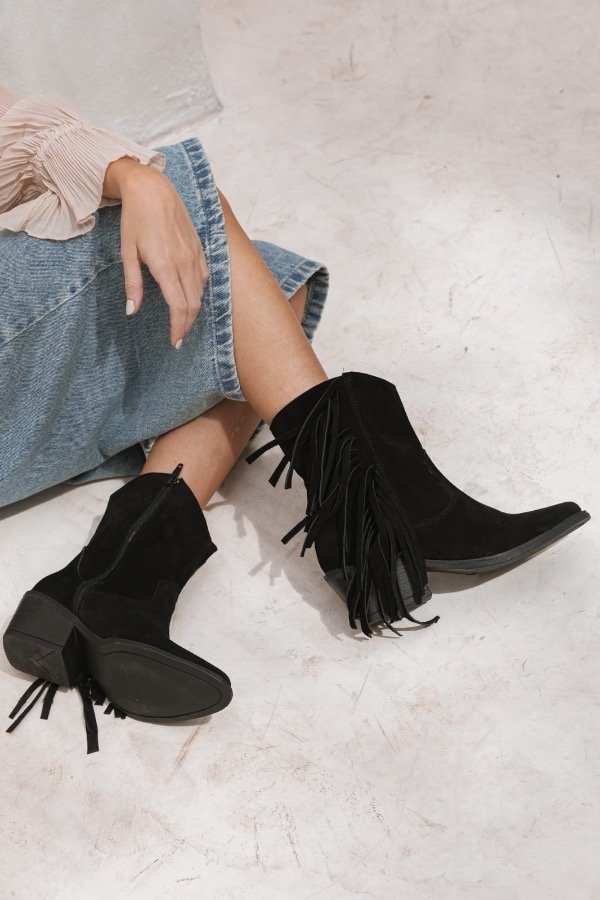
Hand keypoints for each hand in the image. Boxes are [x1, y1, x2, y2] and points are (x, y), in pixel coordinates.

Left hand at [103, 157, 208, 348]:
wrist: (153, 189)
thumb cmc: (135, 220)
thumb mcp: (127, 252)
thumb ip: (133, 284)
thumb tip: (132, 311)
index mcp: (165, 265)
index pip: (178, 306)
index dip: (178, 328)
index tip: (174, 342)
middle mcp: (184, 262)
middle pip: (192, 304)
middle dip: (186, 325)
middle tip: (178, 339)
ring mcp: (194, 254)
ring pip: (200, 292)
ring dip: (193, 311)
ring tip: (183, 323)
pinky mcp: (199, 247)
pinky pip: (204, 277)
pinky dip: (199, 293)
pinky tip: (191, 299)